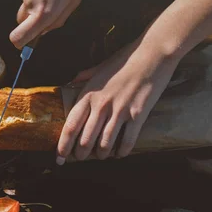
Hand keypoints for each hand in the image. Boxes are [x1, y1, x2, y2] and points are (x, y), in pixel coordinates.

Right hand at [10, 0, 101, 47]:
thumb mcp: (74, 2)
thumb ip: (57, 20)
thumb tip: (44, 30)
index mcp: (44, 13)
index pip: (18, 37)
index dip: (20, 43)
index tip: (25, 43)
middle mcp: (31, 2)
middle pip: (22, 20)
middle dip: (31, 20)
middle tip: (49, 10)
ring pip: (28, 1)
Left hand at [56, 37, 181, 164]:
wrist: (152, 54)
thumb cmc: (124, 60)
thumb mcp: (99, 68)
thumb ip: (83, 78)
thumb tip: (70, 83)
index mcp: (88, 94)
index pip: (70, 126)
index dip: (63, 146)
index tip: (59, 157)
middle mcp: (101, 105)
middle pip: (85, 140)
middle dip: (81, 154)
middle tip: (81, 158)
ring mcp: (120, 111)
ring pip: (105, 144)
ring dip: (102, 154)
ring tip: (101, 156)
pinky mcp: (138, 115)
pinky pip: (127, 141)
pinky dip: (122, 151)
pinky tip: (120, 153)